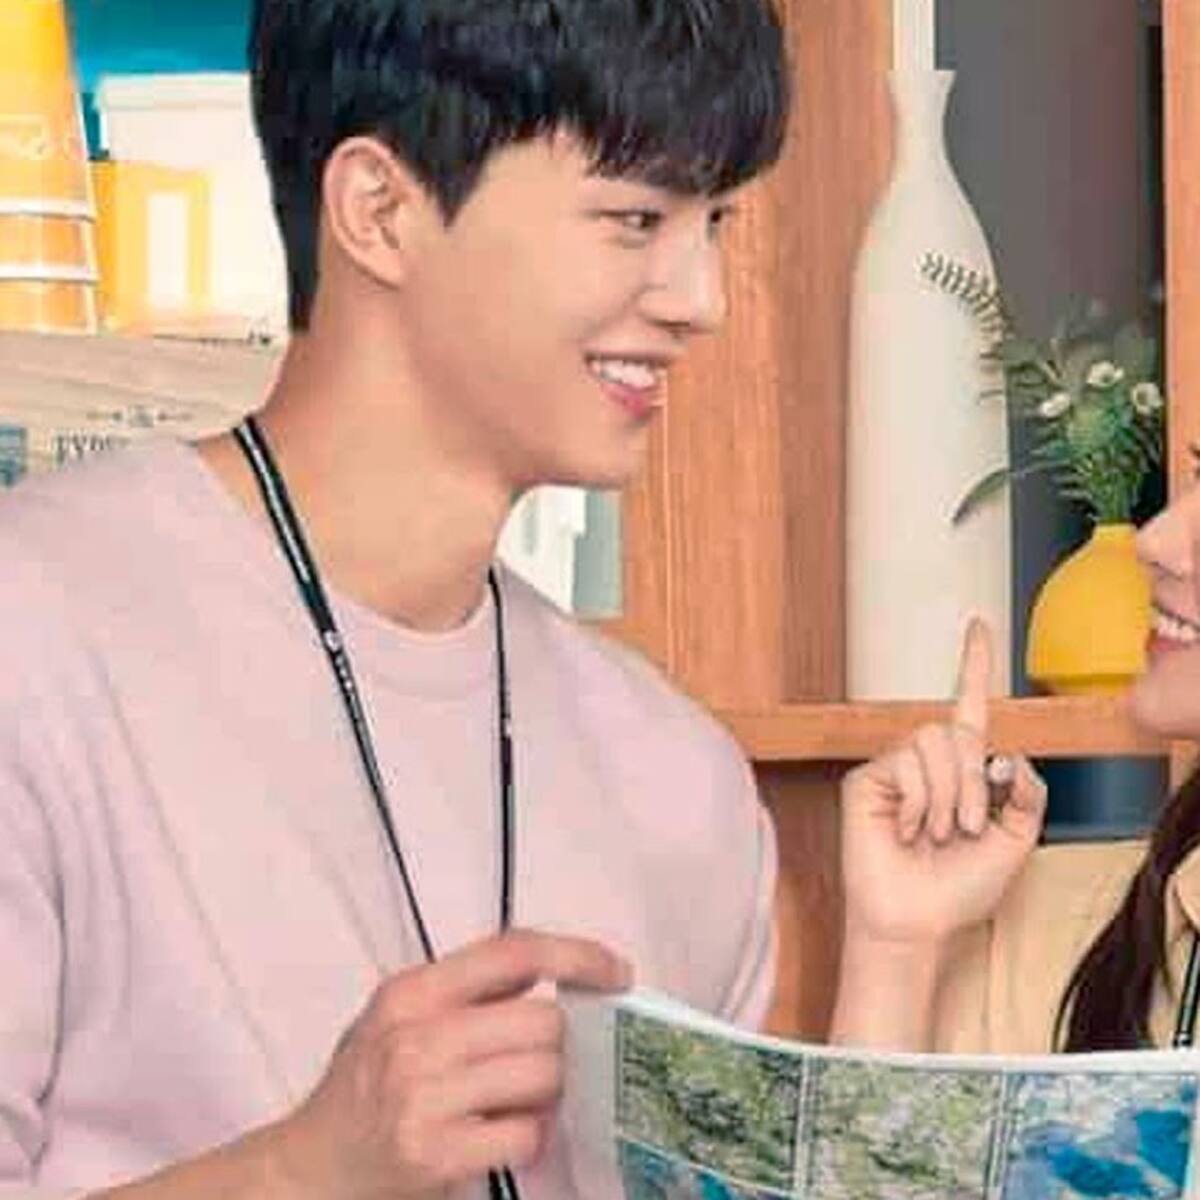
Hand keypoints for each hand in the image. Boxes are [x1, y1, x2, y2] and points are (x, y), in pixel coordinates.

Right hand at [269, 930, 631, 1199]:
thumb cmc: (362, 1086)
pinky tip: (507, 1135)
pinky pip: (524, 1134)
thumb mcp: (397, 1015)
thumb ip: (463, 989)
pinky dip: (530, 1136)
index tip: (617, 971)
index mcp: (412, 991)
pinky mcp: (435, 1154)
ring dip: (549, 1092)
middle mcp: (417, 1037)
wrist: (308, 1168)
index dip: (577, 955)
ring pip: (542, 1077)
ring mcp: (424, 1097)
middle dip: (560, 1045)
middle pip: (541, 1022)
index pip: (514, 951)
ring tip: (523, 1098)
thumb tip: (543, 968)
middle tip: (546, 1061)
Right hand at [840, 619, 1047, 949]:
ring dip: (946, 796)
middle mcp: (928, 761)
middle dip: (973, 781)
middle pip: (958, 730)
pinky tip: (905, 831)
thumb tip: (1004, 753)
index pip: (969, 705)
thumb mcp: (1016, 841)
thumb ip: (1027, 793)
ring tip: (934, 832)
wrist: (917, 920)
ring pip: (933, 742)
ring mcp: (894, 767)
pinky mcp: (866, 779)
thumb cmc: (960, 888)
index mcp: (964, 769)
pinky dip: (917, 803)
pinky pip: (905, 765)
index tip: (977, 625)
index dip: (973, 664)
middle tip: (965, 827)